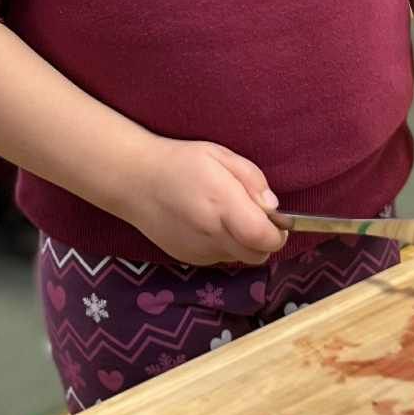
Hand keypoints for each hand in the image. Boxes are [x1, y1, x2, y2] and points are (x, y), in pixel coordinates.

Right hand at [121, 140, 284, 266]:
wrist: (134, 181)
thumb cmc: (180, 162)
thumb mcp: (220, 155)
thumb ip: (252, 179)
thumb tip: (272, 207)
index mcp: (224, 205)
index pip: (266, 239)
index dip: (279, 233)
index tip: (278, 220)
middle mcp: (212, 234)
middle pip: (258, 256)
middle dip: (265, 241)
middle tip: (255, 218)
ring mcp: (199, 250)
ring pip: (239, 259)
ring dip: (243, 244)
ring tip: (228, 217)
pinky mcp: (188, 258)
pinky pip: (219, 258)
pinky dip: (224, 246)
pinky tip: (208, 224)